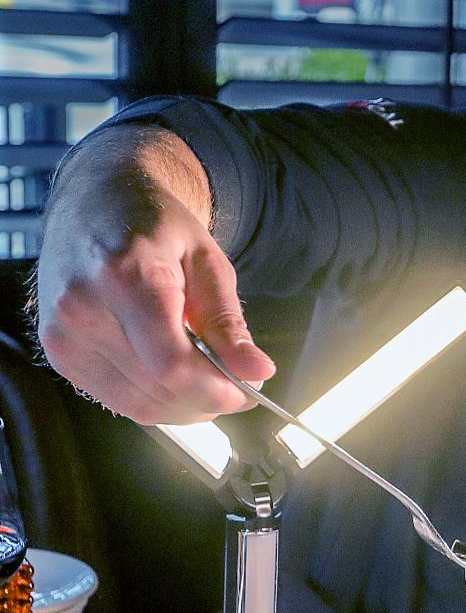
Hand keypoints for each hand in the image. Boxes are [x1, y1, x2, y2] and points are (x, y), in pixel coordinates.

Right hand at [35, 126, 273, 424]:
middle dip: (208, 399)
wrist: (96, 206)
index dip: (216, 391)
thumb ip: (229, 323)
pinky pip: (120, 401)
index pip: (172, 364)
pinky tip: (175, 377)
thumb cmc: (154, 229)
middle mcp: (82, 309)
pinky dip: (157, 400)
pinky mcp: (59, 354)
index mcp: (123, 277)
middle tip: (237, 385)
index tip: (248, 392)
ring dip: (185, 406)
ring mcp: (64, 335)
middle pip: (159, 389)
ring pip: (140, 405)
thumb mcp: (207, 263)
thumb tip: (258, 372)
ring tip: (209, 378)